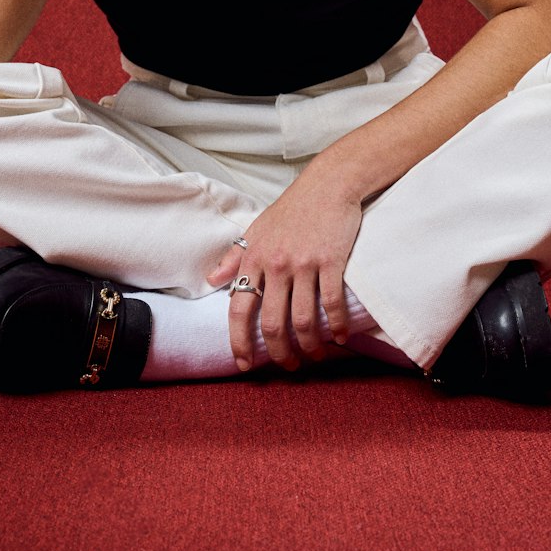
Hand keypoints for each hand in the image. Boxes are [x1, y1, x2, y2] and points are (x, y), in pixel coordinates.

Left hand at [207, 170, 362, 371]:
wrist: (328, 184)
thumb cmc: (292, 208)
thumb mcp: (257, 229)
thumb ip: (234, 257)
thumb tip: (211, 280)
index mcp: (254, 258)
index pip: (239, 308)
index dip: (239, 341)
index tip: (244, 364)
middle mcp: (276, 264)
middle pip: (272, 323)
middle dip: (279, 353)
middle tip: (288, 366)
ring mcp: (304, 263)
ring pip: (303, 320)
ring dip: (309, 346)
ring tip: (314, 355)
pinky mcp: (331, 260)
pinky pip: (332, 303)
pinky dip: (336, 326)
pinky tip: (340, 337)